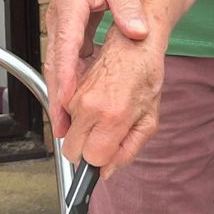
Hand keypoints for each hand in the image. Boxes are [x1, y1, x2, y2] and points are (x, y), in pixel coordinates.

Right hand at [42, 0, 147, 137]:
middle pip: (55, 66)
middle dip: (57, 99)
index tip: (67, 101)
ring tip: (67, 126)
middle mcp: (59, 22)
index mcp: (71, 8)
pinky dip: (69, 84)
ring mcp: (59, 30)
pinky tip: (78, 103)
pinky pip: (65, 63)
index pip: (65, 47)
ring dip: (60, 97)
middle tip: (62, 129)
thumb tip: (138, 31)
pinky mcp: (65, 35)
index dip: (66, 76)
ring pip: (57, 68)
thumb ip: (128, 3)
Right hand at [60, 29, 165, 171]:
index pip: (92, 158)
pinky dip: (76, 122)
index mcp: (112, 115)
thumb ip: (129, 148)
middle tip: (106, 139)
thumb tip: (108, 171)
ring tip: (103, 119)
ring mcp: (73, 98)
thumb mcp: (149, 117)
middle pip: (71, 150)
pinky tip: (94, 111)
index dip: (101, 161)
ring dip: (81, 135)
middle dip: (86, 151)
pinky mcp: (66, 90)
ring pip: (66, 135)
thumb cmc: (145, 74)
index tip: (109, 155)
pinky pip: (64, 119)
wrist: (131, 42)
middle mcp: (87, 107)